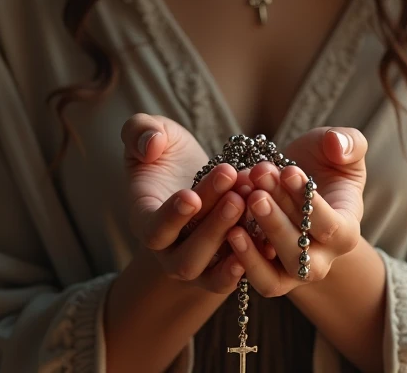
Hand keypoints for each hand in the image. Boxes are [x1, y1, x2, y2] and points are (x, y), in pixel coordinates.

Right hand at [120, 113, 252, 293]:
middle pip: (186, 255)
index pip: (153, 229)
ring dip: (231, 239)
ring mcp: (195, 263)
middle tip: (235, 193)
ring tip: (251, 203)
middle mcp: (167, 250)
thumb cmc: (166, 151)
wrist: (193, 172)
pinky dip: (249, 262)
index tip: (191, 196)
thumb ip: (140, 131)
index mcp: (144, 218)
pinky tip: (267, 242)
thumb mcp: (148, 129)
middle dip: (212, 225)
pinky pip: (230, 277)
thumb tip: (150, 146)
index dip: (171, 217)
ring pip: (209, 269)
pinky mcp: (221, 266)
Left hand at [225, 126, 366, 296]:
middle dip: (276, 222)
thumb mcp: (341, 145)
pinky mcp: (269, 275)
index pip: (332, 228)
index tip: (289, 171)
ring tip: (240, 210)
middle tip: (256, 192)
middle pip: (300, 254)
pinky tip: (229, 230)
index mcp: (346, 230)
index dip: (310, 203)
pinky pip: (257, 280)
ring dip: (256, 246)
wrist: (294, 179)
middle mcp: (323, 259)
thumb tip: (338, 145)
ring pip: (277, 276)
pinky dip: (243, 260)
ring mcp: (294, 272)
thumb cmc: (323, 161)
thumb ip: (348, 142)